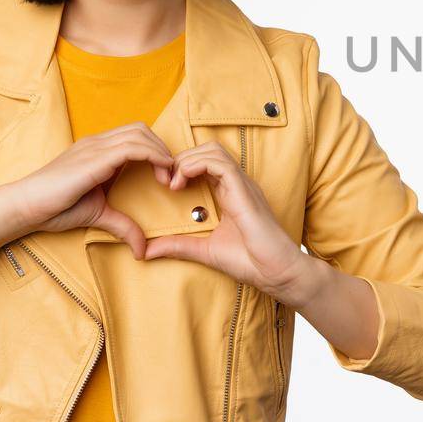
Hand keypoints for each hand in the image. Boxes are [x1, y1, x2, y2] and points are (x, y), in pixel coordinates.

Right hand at [1, 122, 173, 259]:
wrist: (24, 207)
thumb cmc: (54, 208)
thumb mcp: (99, 215)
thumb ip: (123, 226)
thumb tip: (143, 250)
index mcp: (97, 150)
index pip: (135, 136)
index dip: (156, 151)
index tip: (167, 177)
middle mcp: (97, 143)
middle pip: (141, 129)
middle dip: (162, 148)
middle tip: (172, 177)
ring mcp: (94, 147)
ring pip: (140, 134)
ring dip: (162, 153)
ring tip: (168, 179)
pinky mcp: (93, 158)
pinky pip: (133, 147)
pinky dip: (154, 156)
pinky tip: (161, 175)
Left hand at [143, 141, 312, 297]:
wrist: (276, 271)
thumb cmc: (250, 261)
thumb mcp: (204, 251)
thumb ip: (178, 246)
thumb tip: (146, 251)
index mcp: (229, 193)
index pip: (205, 162)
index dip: (182, 166)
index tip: (166, 186)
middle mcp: (236, 184)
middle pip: (208, 150)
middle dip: (181, 159)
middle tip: (165, 181)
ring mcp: (242, 185)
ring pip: (213, 150)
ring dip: (187, 160)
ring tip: (173, 182)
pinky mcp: (244, 190)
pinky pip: (220, 163)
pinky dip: (196, 165)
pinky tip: (182, 182)